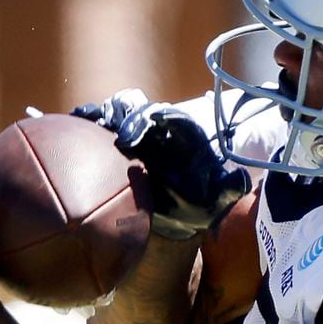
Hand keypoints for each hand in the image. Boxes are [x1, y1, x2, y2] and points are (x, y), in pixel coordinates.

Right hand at [75, 93, 249, 240]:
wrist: (177, 216)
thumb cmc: (200, 206)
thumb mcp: (218, 200)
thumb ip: (230, 189)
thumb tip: (243, 179)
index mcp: (185, 136)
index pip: (171, 117)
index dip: (160, 116)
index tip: (153, 124)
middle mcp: (159, 130)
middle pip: (140, 108)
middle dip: (131, 115)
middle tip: (123, 137)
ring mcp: (137, 134)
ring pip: (118, 111)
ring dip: (108, 115)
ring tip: (98, 126)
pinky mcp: (116, 144)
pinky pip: (100, 125)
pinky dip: (89, 120)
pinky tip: (79, 121)